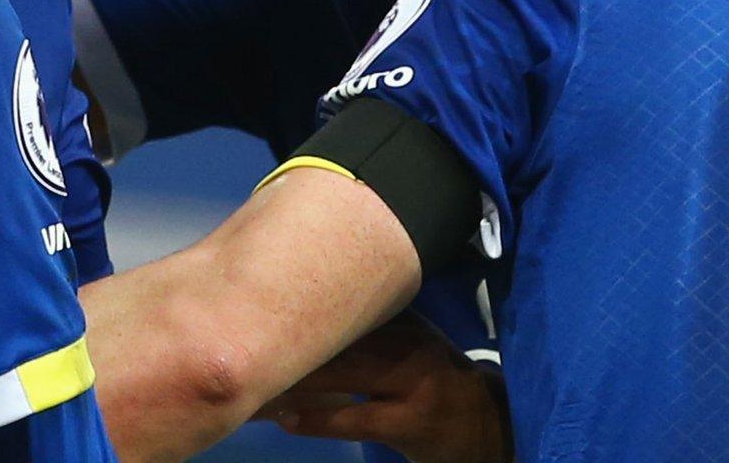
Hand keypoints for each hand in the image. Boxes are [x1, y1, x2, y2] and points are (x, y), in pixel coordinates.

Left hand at [262, 313, 509, 462]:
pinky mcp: (414, 423)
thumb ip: (369, 326)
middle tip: (238, 345)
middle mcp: (409, 343)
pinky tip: (286, 421)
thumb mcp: (411, 342)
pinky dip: (316, 419)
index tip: (251, 301)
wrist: (490, 427)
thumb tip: (299, 304)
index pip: (346, 302)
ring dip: (292, 384)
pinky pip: (354, 418)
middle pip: (337, 337)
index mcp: (404, 320)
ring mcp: (414, 384)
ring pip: (340, 377)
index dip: (297, 303)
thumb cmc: (435, 381)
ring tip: (253, 388)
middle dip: (286, 342)